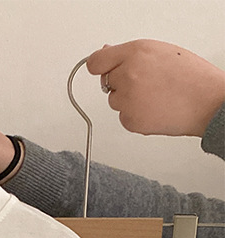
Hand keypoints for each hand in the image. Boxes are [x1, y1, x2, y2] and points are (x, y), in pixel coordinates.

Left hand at [86, 40, 224, 136]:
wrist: (205, 101)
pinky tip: (154, 109)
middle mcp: (127, 74)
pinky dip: (135, 117)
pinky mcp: (130, 120)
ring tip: (155, 97)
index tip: (100, 70)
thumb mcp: (160, 52)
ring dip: (128, 101)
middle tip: (146, 84)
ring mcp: (127, 99)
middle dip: (121, 84)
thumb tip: (108, 52)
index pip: (97, 62)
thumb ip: (130, 54)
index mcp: (135, 52)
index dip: (99, 66)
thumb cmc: (190, 76)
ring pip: (115, 102)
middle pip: (107, 83)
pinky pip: (124, 118)